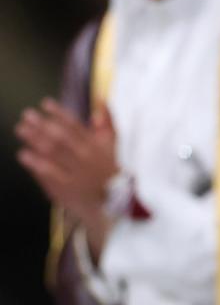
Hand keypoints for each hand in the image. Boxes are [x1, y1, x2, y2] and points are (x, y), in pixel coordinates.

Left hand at [15, 98, 118, 222]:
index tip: (46, 103)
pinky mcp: (65, 188)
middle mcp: (84, 158)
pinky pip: (48, 174)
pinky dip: (35, 163)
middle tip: (27, 115)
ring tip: (21, 129)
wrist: (114, 202)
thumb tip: (101, 102)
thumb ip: (107, 123)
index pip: (75, 126)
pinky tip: (23, 154)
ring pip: (53, 154)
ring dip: (35, 140)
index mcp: (95, 146)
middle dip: (43, 124)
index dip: (60, 113)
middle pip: (60, 138)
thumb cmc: (110, 170)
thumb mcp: (114, 145)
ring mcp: (73, 173)